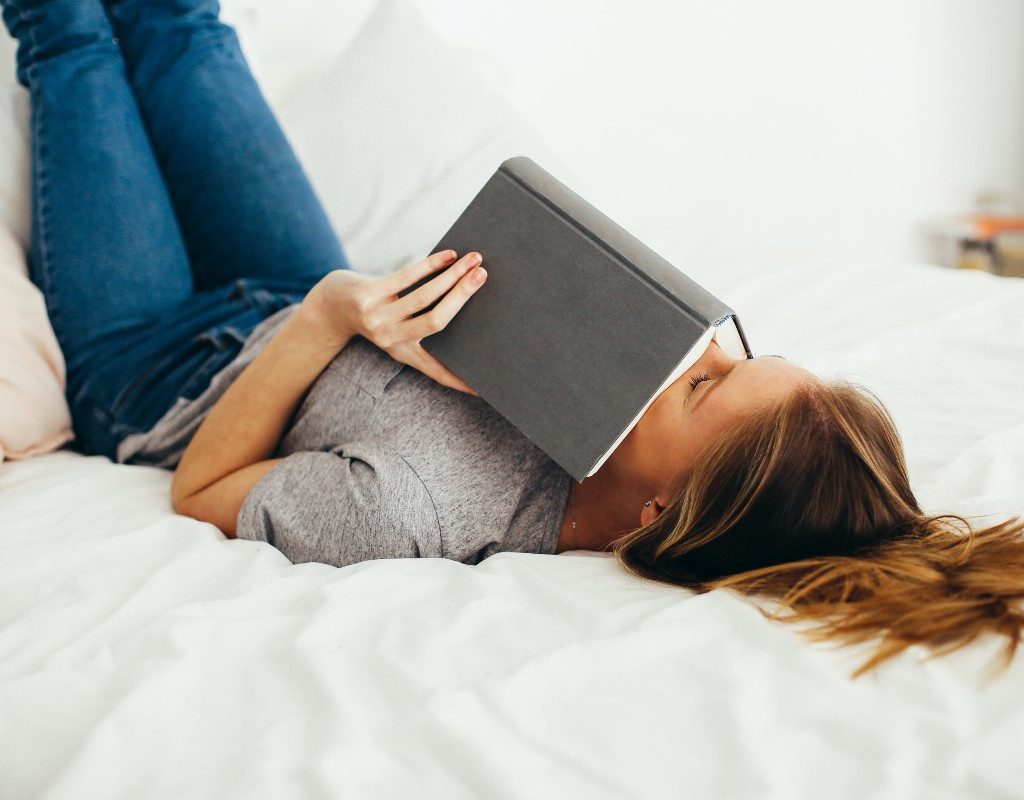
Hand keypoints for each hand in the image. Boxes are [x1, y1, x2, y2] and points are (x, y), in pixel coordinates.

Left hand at [300, 250, 486, 394]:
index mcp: (404, 353)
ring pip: (424, 297)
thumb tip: (463, 301)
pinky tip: (448, 255)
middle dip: (462, 296)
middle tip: (483, 276)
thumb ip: (424, 325)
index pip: (438, 372)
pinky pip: (405, 278)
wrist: (330, 307)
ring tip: (473, 260)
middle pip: (436, 322)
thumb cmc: (376, 315)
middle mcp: (392, 340)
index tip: (484, 389)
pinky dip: (430, 265)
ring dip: (452, 275)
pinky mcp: (367, 296)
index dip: (461, 381)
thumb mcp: (398, 330)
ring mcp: (377, 319)